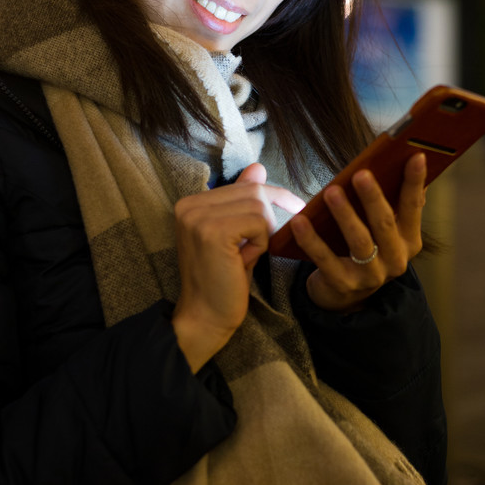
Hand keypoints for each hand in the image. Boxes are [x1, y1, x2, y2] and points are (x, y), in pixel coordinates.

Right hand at [171, 163, 304, 371]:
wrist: (205, 317)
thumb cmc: (223, 280)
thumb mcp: (234, 235)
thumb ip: (242, 201)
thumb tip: (258, 167)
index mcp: (190, 203)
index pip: (244, 185)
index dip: (272, 196)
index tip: (295, 206)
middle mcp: (189, 205)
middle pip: (253, 192)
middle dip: (271, 214)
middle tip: (268, 243)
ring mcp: (198, 217)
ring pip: (258, 206)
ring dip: (263, 234)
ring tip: (245, 257)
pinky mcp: (213, 232)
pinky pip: (258, 223)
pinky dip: (261, 243)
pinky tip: (244, 261)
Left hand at [287, 153, 426, 311]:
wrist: (344, 294)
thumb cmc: (365, 249)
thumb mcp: (383, 230)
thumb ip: (392, 203)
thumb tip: (397, 162)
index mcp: (408, 240)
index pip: (413, 207)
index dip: (414, 182)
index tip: (415, 156)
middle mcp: (395, 259)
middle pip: (385, 224)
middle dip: (373, 198)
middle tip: (360, 174)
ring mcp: (371, 275)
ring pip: (359, 242)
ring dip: (345, 215)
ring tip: (332, 192)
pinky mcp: (343, 284)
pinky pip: (325, 259)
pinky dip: (312, 240)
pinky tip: (300, 221)